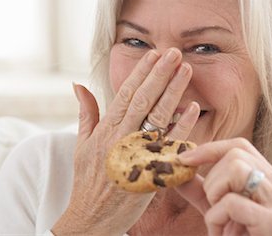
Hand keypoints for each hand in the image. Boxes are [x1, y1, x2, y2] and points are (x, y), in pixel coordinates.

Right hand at [52, 48, 200, 235]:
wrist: (92, 218)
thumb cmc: (88, 181)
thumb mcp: (81, 145)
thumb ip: (86, 113)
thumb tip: (78, 85)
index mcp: (105, 131)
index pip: (125, 94)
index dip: (141, 73)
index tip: (154, 54)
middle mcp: (120, 139)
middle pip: (144, 100)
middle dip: (160, 74)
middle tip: (174, 53)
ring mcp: (137, 156)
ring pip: (158, 117)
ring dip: (174, 92)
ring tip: (186, 70)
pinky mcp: (151, 172)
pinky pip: (170, 147)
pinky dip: (183, 127)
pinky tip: (193, 108)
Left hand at [176, 138, 271, 235]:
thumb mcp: (217, 211)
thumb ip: (200, 189)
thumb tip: (175, 169)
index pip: (240, 147)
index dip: (209, 149)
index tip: (184, 160)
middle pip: (235, 156)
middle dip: (212, 182)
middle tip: (215, 209)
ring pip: (236, 170)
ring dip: (216, 198)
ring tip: (221, 222)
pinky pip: (232, 202)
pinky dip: (217, 218)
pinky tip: (224, 235)